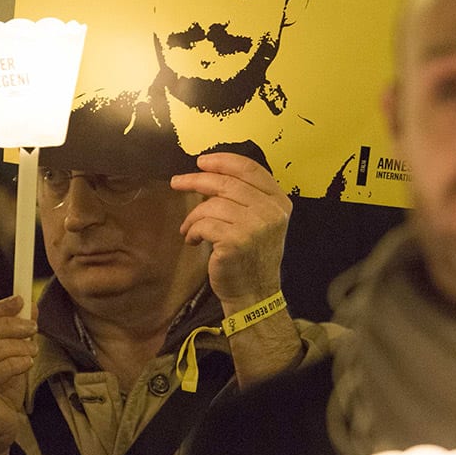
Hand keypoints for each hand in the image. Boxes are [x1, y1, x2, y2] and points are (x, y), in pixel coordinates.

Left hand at [170, 152, 290, 310]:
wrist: (254, 293)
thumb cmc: (252, 256)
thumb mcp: (260, 222)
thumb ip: (246, 198)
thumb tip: (209, 176)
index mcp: (279, 202)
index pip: (250, 169)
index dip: (223, 161)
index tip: (201, 161)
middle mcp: (270, 212)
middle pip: (226, 183)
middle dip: (196, 180)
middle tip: (176, 182)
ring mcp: (254, 227)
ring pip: (211, 205)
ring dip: (193, 216)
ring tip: (189, 228)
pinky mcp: (235, 242)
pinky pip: (204, 225)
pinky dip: (193, 231)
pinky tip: (193, 240)